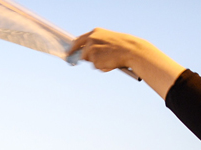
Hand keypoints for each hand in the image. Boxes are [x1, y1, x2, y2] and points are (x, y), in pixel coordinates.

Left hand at [68, 29, 185, 97]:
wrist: (131, 50)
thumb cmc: (122, 47)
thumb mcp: (108, 41)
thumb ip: (96, 45)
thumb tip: (86, 55)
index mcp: (95, 32)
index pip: (79, 40)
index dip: (73, 47)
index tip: (69, 52)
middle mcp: (91, 39)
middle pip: (81, 51)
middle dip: (79, 57)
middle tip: (75, 60)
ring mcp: (92, 49)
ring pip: (89, 60)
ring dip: (97, 62)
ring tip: (109, 59)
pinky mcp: (94, 58)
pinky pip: (96, 66)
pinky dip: (102, 66)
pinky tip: (110, 62)